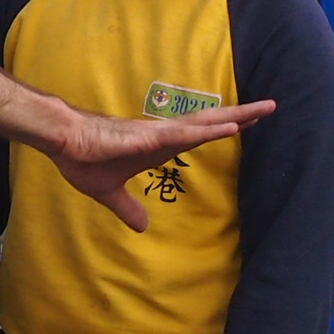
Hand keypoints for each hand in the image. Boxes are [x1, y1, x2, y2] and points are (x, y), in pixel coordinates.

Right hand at [53, 102, 275, 230]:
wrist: (62, 141)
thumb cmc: (82, 158)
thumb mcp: (108, 192)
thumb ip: (127, 207)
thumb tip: (141, 227)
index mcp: (156, 146)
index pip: (198, 135)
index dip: (222, 128)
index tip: (247, 122)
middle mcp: (163, 136)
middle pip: (209, 123)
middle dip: (240, 116)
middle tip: (270, 107)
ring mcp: (157, 134)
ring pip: (204, 124)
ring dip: (234, 118)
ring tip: (262, 111)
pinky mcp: (148, 137)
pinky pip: (185, 133)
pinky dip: (209, 131)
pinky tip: (230, 127)